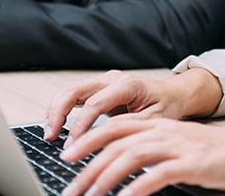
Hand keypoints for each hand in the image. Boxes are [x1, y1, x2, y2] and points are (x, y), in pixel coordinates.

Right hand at [44, 69, 220, 145]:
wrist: (174, 93)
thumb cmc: (167, 105)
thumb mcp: (153, 121)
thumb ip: (129, 128)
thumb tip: (105, 142)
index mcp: (127, 84)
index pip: (94, 104)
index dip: (80, 126)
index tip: (72, 146)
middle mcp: (112, 78)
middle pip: (75, 89)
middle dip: (58, 112)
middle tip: (50, 136)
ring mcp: (104, 81)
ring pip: (70, 89)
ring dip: (56, 110)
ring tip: (50, 134)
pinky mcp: (100, 88)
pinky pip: (75, 95)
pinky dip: (62, 108)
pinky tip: (56, 126)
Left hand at [59, 116, 224, 195]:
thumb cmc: (213, 153)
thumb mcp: (178, 144)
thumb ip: (152, 147)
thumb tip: (120, 162)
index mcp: (157, 125)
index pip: (114, 128)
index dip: (88, 140)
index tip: (66, 158)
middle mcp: (163, 131)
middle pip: (115, 143)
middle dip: (87, 166)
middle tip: (69, 189)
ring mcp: (176, 146)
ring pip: (130, 157)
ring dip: (105, 179)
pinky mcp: (190, 164)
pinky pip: (157, 175)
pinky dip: (136, 188)